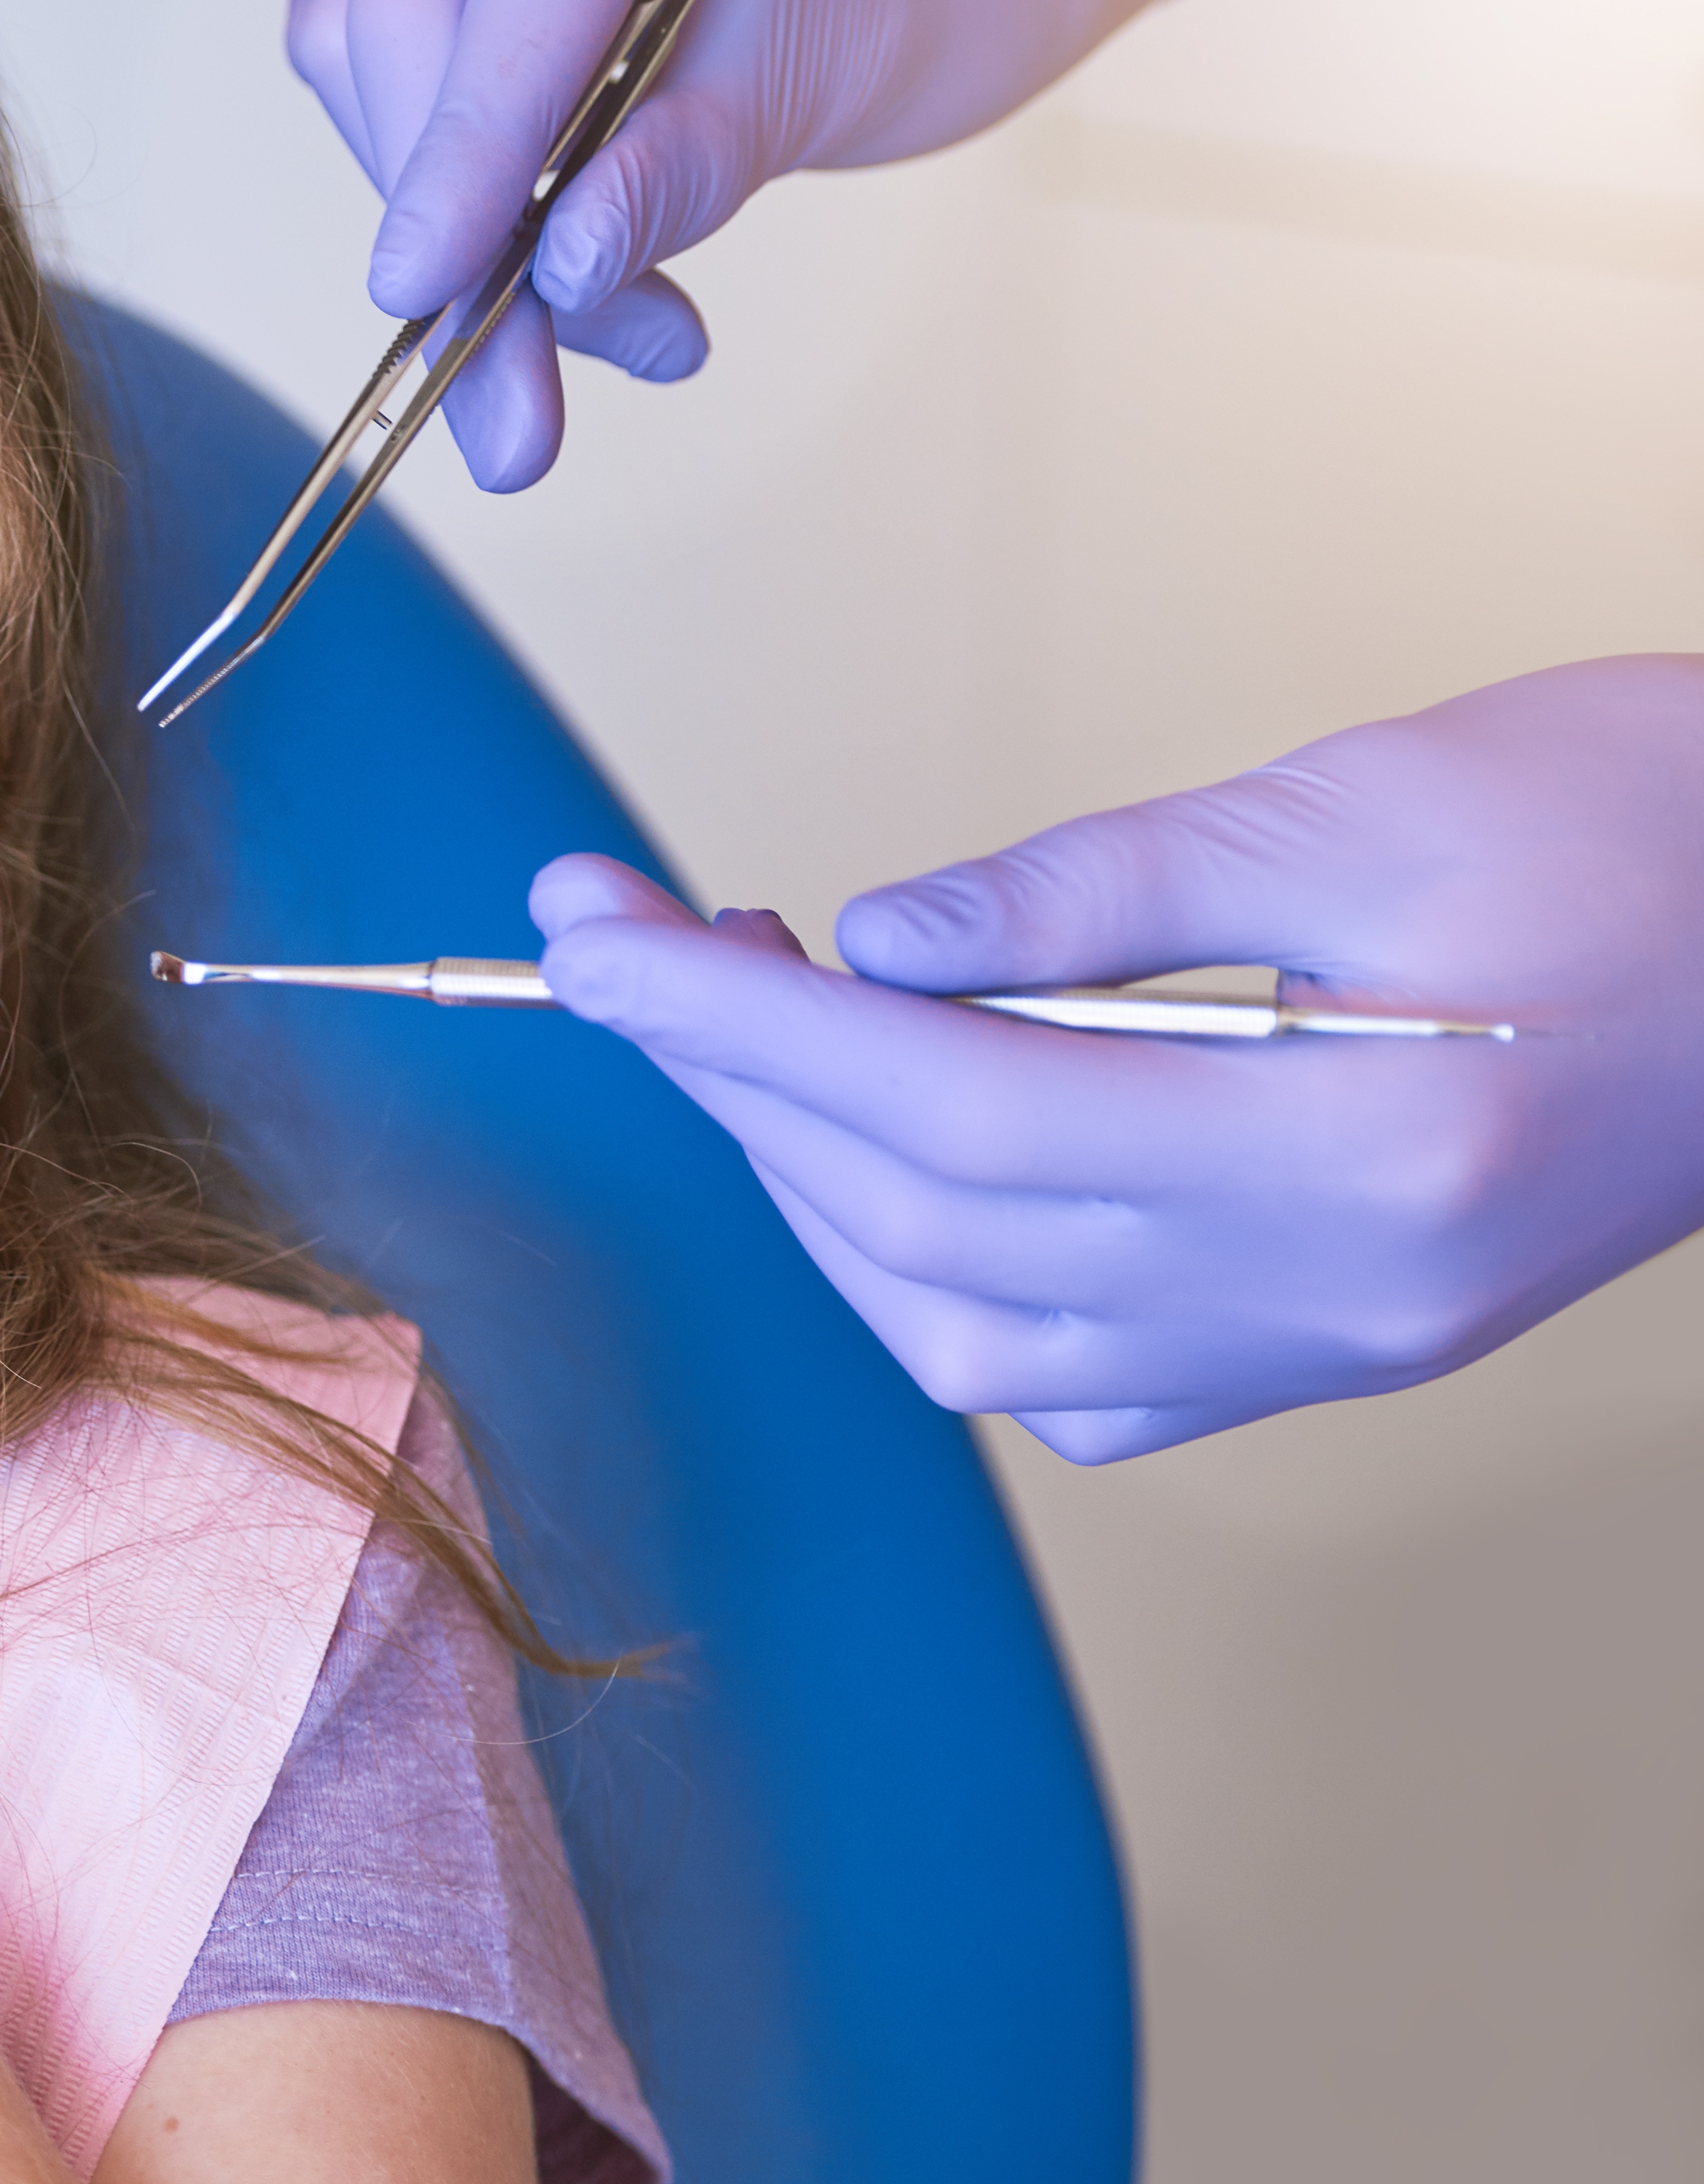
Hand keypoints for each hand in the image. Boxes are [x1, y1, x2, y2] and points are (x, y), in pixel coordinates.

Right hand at [289, 0, 1280, 488]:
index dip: (470, 155)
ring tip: (575, 303)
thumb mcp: (838, 61)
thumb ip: (682, 170)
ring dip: (441, 196)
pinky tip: (528, 201)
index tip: (425, 297)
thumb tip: (553, 275)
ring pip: (355, 25)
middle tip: (518, 396)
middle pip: (406, 2)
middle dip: (455, 213)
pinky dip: (433, 139)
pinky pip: (355, 14)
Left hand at [531, 659, 1703, 1458]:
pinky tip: (888, 1152)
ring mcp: (1346, 1344)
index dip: (733, 1022)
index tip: (585, 932)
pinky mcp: (1349, 1344)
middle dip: (735, 1082)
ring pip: (974, 1334)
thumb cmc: (1644, 818)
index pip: (941, 1105)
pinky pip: (1083, 1381)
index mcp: (1357, 1147)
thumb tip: (869, 943)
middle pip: (931, 1223)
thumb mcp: (1351, 802)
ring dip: (814, 1183)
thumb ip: (1089, 894)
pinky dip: (939, 1281)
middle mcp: (1340, 1288)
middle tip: (622, 944)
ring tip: (743, 1021)